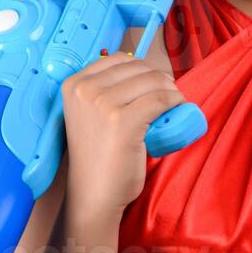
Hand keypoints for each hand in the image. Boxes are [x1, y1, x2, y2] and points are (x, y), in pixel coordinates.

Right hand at [60, 51, 188, 219]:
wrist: (93, 193)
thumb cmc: (98, 156)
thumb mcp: (91, 114)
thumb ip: (107, 90)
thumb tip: (147, 72)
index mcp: (74, 84)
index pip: (119, 59)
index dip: (143, 70)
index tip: (154, 84)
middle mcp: (84, 90)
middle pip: (138, 68)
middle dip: (160, 79)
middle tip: (169, 97)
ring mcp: (101, 104)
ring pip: (153, 81)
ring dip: (171, 90)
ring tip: (173, 105)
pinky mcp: (122, 121)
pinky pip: (161, 99)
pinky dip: (175, 101)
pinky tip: (177, 108)